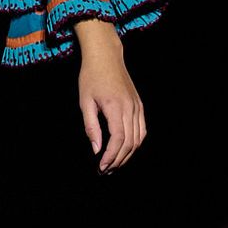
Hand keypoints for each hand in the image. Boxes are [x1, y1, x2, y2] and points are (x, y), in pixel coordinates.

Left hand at [74, 21, 145, 173]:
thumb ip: (91, 127)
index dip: (111, 156)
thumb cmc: (91, 77)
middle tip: (106, 170)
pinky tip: (126, 150)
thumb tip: (96, 149)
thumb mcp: (85, 101)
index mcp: (116, 107)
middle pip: (130, 143)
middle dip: (118, 160)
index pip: (118, 140)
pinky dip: (136, 143)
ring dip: (128, 155)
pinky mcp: (139, 105)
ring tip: (115, 164)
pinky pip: (142, 129)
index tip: (102, 167)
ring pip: (138, 139)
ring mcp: (137, 107)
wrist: (106, 57)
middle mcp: (130, 108)